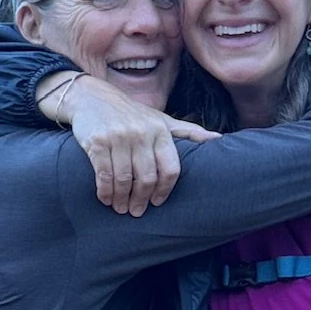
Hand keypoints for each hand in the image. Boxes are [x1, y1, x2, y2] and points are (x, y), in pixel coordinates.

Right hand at [40, 74, 219, 215]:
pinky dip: (105, 191)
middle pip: (147, 178)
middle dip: (141, 200)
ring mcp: (119, 137)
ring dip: (121, 199)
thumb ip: (187, 131)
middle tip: (136, 212)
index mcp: (160, 131)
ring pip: (125, 179)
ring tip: (120, 208)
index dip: (165, 190)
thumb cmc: (130, 114)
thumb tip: (218, 138)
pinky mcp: (98, 142)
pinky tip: (105, 198)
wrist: (92, 97)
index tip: (157, 203)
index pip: (170, 169)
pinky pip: (104, 174)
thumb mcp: (160, 119)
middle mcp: (142, 133)